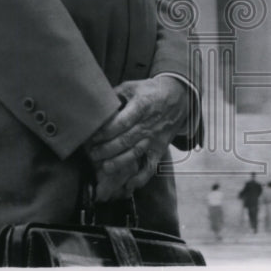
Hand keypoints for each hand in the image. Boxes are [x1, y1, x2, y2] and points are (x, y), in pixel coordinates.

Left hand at [84, 77, 189, 201]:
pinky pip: (151, 166)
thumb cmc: (151, 91)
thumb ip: (115, 95)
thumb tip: (96, 105)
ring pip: (135, 153)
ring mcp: (155, 138)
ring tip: (104, 167)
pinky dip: (141, 177)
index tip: (92, 137)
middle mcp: (148, 124)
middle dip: (106, 149)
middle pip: (125, 140)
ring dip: (119, 163)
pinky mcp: (159, 148)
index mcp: (141, 106)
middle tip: (92, 154)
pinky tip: (129, 184)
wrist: (178, 96)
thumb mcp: (133, 86)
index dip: (105, 132)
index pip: (121, 122)